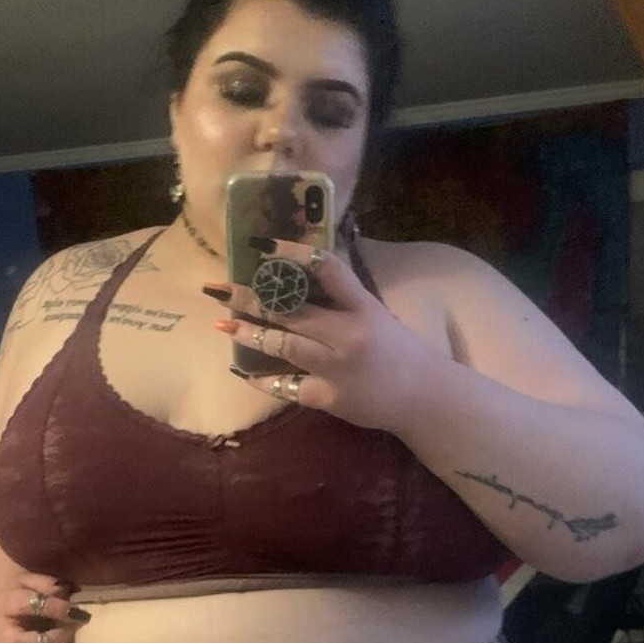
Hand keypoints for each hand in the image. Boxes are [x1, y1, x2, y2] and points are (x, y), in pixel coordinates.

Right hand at [0, 573, 87, 642]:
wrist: (4, 610)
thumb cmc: (27, 596)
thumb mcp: (35, 582)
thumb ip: (48, 585)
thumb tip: (64, 590)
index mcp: (7, 606)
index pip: (27, 604)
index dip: (54, 608)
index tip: (77, 611)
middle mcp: (0, 635)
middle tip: (70, 637)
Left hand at [213, 239, 430, 431]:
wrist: (424, 397)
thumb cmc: (398, 350)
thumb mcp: (375, 314)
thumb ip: (343, 296)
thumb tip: (302, 268)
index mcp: (363, 307)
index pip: (326, 268)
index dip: (292, 253)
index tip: (262, 244)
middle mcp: (348, 334)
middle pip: (292, 309)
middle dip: (251, 297)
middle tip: (219, 288)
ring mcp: (336, 368)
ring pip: (283, 345)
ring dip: (249, 333)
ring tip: (222, 324)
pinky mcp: (327, 397)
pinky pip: (286, 386)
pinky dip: (262, 379)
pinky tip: (242, 370)